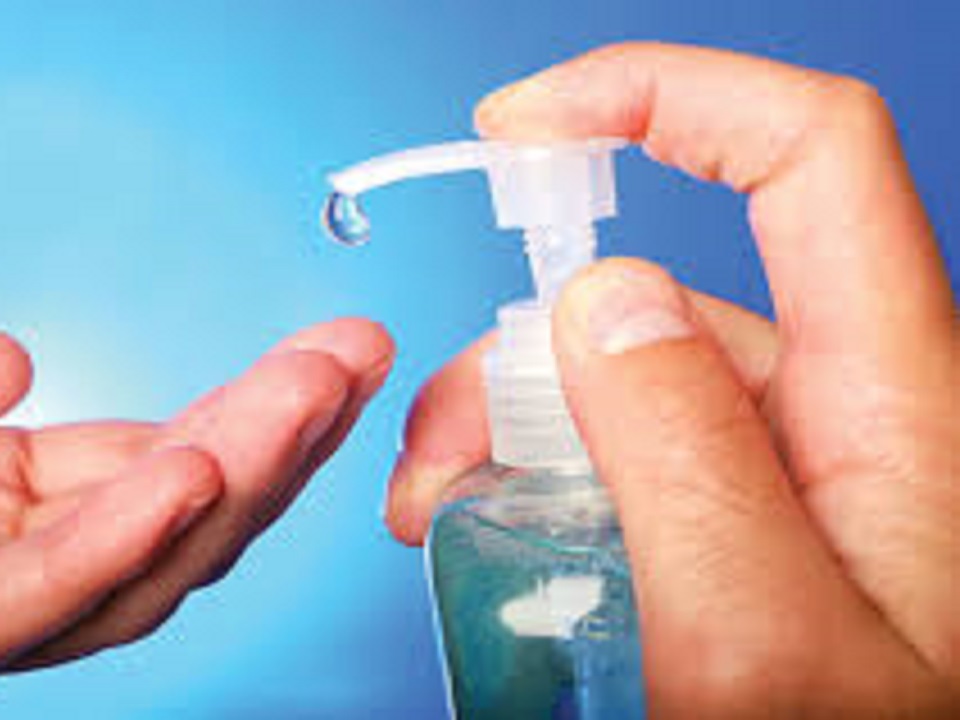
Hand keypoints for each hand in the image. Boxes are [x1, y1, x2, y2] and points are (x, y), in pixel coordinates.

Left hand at [0, 317, 392, 716]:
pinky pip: (8, 613)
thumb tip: (11, 365)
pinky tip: (181, 482)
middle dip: (274, 442)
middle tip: (357, 360)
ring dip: (226, 488)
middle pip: (163, 524)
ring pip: (119, 575)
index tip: (328, 349)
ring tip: (305, 403)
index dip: (243, 411)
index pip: (137, 464)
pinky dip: (106, 552)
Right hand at [385, 43, 957, 717]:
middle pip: (665, 293)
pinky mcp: (749, 523)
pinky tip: (493, 534)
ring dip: (509, 426)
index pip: (806, 156)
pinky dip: (544, 474)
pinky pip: (631, 456)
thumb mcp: (760, 651)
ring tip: (443, 521)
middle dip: (516, 351)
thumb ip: (683, 455)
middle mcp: (852, 418)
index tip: (518, 128)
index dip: (662, 94)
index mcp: (899, 407)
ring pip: (626, 382)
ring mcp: (794, 475)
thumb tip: (606, 297)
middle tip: (435, 465)